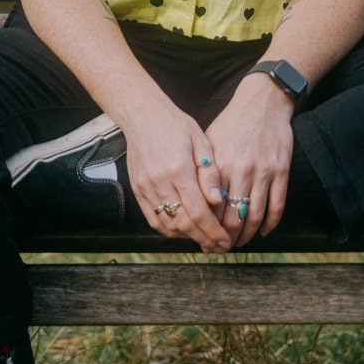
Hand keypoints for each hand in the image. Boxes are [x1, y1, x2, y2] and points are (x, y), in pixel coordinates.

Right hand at [123, 101, 230, 252]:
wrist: (143, 116)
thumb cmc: (176, 126)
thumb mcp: (201, 141)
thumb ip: (210, 172)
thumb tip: (217, 200)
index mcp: (179, 169)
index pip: (199, 211)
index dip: (213, 231)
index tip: (226, 241)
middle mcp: (160, 182)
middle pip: (184, 223)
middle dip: (204, 239)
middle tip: (219, 247)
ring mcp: (146, 188)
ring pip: (168, 225)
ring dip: (188, 237)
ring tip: (205, 241)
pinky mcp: (137, 190)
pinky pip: (153, 219)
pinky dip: (169, 230)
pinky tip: (184, 230)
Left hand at [199, 77, 295, 247]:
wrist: (262, 102)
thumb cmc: (231, 124)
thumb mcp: (209, 143)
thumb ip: (203, 173)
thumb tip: (193, 203)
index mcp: (219, 165)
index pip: (211, 208)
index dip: (207, 229)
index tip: (204, 240)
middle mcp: (240, 170)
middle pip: (233, 217)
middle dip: (226, 238)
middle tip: (222, 247)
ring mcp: (263, 172)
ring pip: (256, 216)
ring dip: (248, 235)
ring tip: (240, 242)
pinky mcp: (281, 170)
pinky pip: (277, 205)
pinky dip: (270, 224)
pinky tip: (263, 231)